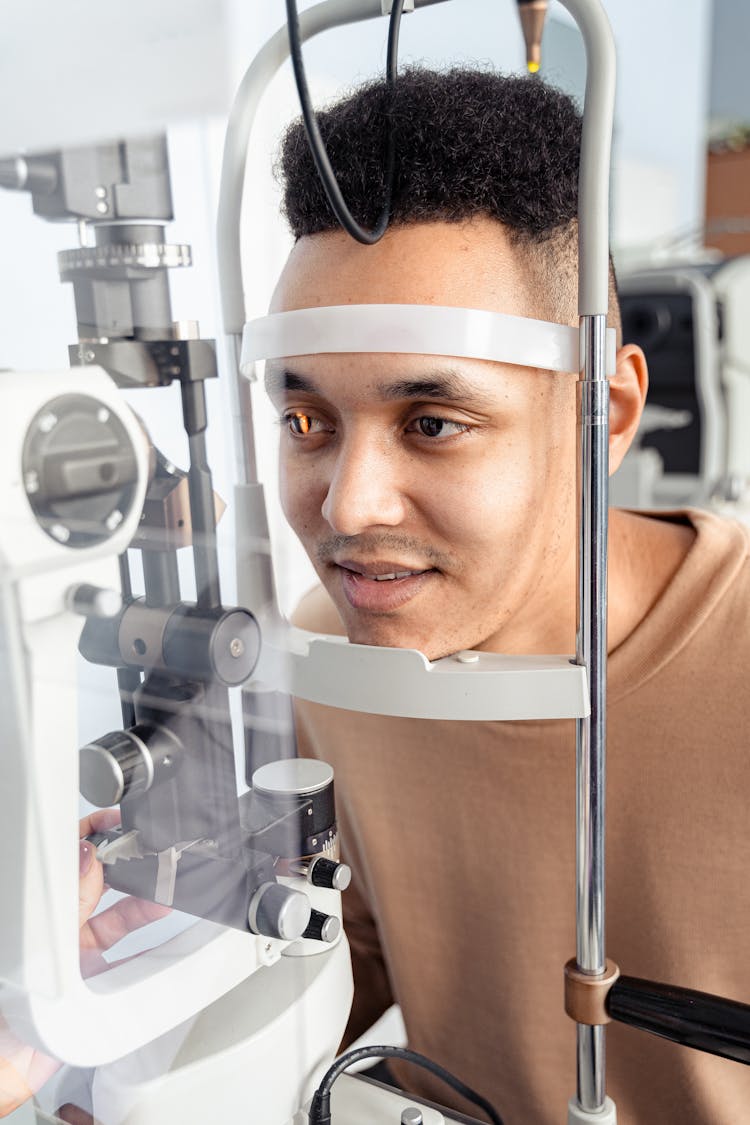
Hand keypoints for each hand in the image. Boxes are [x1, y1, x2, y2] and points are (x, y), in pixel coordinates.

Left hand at [0, 811, 170, 1117]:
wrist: (4, 1070)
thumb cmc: (8, 1007)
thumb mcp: (40, 943)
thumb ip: (66, 902)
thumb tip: (85, 855)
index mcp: (37, 910)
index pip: (67, 858)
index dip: (92, 833)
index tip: (119, 821)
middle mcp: (54, 927)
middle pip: (98, 883)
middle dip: (126, 864)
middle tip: (151, 854)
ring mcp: (73, 957)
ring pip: (116, 918)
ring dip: (143, 903)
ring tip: (165, 893)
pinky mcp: (93, 985)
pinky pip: (129, 958)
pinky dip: (152, 945)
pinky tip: (170, 936)